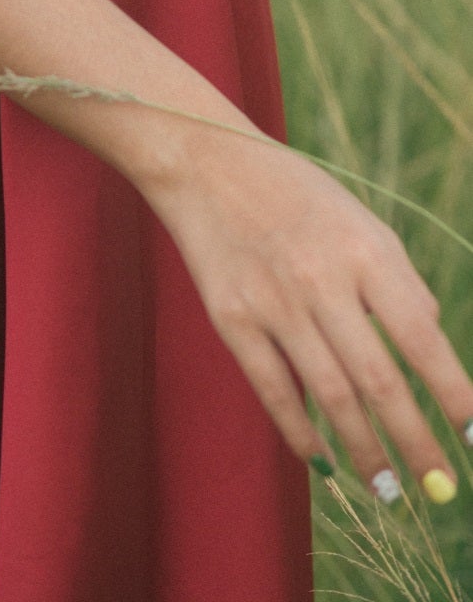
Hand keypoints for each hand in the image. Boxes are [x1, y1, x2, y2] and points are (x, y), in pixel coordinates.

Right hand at [141, 124, 472, 504]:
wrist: (207, 164)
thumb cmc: (298, 197)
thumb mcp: (362, 221)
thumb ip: (400, 281)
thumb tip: (432, 341)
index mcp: (364, 251)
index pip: (421, 337)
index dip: (452, 394)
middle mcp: (321, 279)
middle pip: (378, 380)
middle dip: (415, 443)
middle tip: (441, 490)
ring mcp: (273, 302)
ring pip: (330, 396)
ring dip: (364, 450)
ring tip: (387, 490)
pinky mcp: (231, 318)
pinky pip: (274, 389)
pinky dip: (299, 431)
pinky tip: (321, 459)